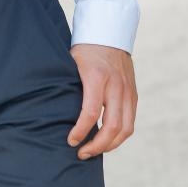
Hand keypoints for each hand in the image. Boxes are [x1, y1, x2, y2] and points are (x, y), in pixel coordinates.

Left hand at [67, 43, 137, 159]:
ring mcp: (128, 91)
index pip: (90, 113)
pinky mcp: (134, 94)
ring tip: (94, 150)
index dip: (80, 131)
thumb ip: (69, 86)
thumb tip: (53, 112)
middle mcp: (116, 86)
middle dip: (97, 146)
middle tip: (81, 153)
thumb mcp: (71, 63)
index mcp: (97, 77)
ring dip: (111, 145)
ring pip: (126, 129)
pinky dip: (119, 135)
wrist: (109, 32)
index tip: (71, 141)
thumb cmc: (84, 50)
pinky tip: (106, 140)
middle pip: (112, 127)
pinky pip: (131, 121)